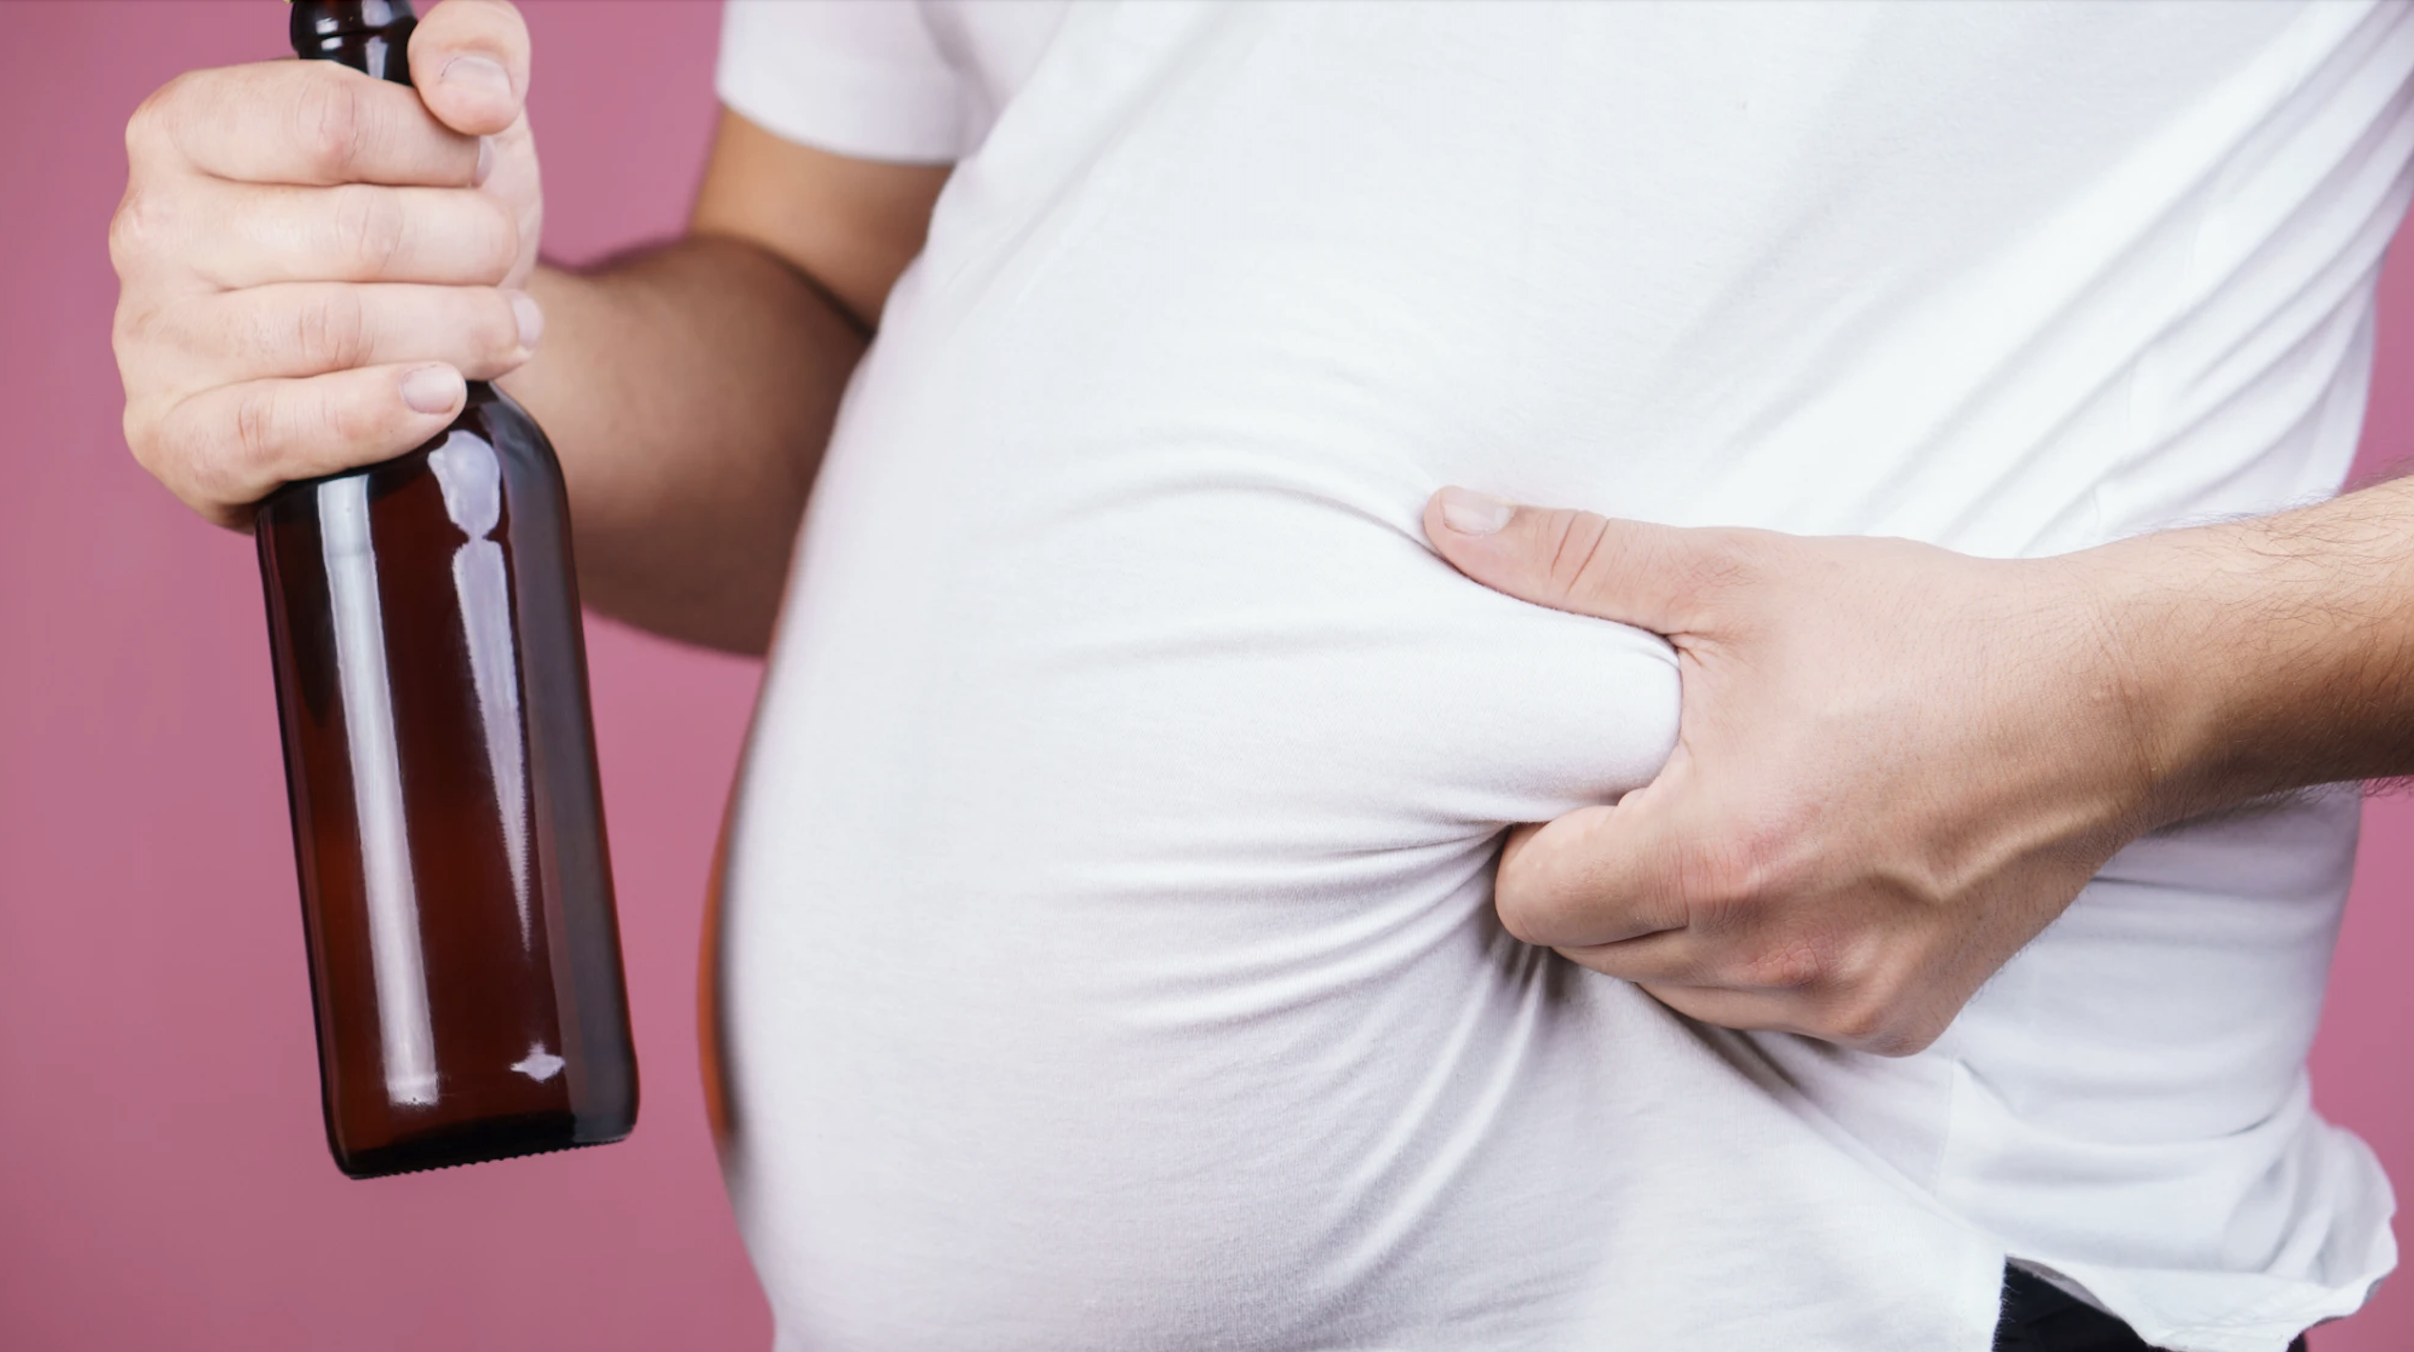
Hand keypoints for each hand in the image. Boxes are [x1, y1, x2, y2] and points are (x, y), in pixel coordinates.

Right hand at [111, 0, 542, 528]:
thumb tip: (470, 92)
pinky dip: (379, 414)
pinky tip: (440, 397)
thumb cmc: (423, 231)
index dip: (440, 153)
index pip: (332, 121)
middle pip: (358, 234)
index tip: (477, 172)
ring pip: (337, 331)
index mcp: (194, 125)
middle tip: (506, 269)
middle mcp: (152, 226)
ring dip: (459, 334)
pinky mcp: (180, 437)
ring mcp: (156, 338)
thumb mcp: (456, 124)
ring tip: (506, 332)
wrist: (417, 362)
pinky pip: (279, 429)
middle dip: (471, 252)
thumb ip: (475, 52)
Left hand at [1424, 487, 2161, 1054]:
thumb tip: (1446, 521)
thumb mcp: (1735, 578)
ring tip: (1723, 818)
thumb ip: (1574, 561)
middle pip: (1591, 950)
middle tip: (1647, 788)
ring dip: (1669, 921)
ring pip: (1671, 990)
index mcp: (1716, 854)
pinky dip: (1754, 952)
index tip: (1574, 780)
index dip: (1529, 837)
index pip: (1528, 902)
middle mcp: (1772, 952)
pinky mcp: (1893, 1020)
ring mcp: (1837, 999)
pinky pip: (1764, 1011)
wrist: (2109, 696)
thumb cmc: (1921, 631)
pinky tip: (1797, 866)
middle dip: (1593, 875)